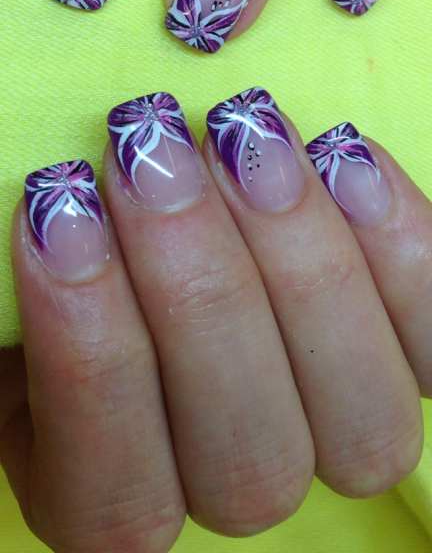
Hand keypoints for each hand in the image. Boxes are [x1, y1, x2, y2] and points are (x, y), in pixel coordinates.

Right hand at [1, 87, 429, 552]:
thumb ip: (43, 280)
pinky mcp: (405, 363)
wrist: (170, 232)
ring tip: (247, 138)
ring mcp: (335, 435)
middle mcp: (236, 487)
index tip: (60, 212)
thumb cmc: (88, 255)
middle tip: (155, 154)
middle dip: (198, 288)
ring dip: (301, 263)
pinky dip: (400, 249)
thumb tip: (58, 223)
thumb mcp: (41, 277)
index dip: (90, 350)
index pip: (114, 493)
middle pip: (252, 460)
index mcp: (115, 499)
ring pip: (363, 423)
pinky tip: (341, 157)